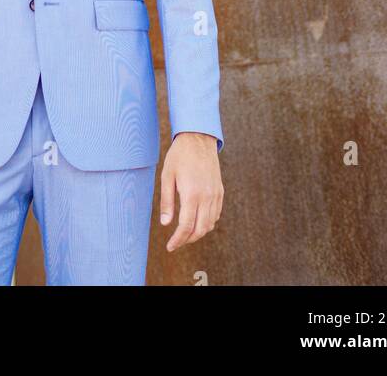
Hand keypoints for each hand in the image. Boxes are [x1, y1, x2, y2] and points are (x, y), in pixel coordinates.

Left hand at [159, 132, 223, 250]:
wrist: (198, 138)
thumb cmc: (179, 156)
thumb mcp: (167, 176)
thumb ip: (167, 201)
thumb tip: (166, 224)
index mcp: (192, 194)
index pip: (186, 226)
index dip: (178, 240)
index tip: (170, 246)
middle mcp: (207, 197)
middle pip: (200, 230)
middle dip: (187, 240)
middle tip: (176, 242)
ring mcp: (215, 194)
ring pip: (210, 224)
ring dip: (198, 233)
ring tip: (185, 233)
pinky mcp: (220, 191)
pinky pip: (216, 214)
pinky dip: (207, 222)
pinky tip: (197, 220)